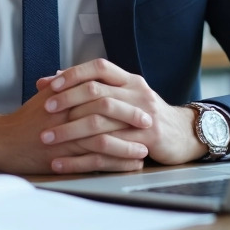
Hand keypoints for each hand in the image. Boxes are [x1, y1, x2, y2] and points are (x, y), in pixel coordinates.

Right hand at [0, 85, 149, 175]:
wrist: (1, 141)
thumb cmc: (23, 120)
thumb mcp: (45, 96)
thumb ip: (67, 86)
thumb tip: (86, 78)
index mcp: (63, 96)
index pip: (99, 90)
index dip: (122, 97)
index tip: (139, 102)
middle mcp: (64, 113)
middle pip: (105, 112)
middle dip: (130, 118)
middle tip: (148, 122)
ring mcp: (63, 136)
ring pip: (103, 138)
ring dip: (127, 144)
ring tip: (144, 148)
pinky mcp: (61, 157)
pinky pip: (94, 160)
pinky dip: (115, 163)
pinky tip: (128, 164)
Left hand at [38, 59, 205, 165]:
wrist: (184, 134)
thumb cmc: (144, 114)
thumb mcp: (123, 95)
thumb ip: (91, 87)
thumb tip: (49, 80)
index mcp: (129, 81)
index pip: (99, 68)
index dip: (74, 74)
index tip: (50, 85)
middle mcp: (137, 94)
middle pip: (97, 93)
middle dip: (67, 101)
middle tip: (44, 109)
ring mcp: (143, 118)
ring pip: (101, 122)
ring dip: (70, 131)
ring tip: (48, 138)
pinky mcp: (146, 142)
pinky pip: (109, 150)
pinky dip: (82, 158)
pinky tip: (63, 161)